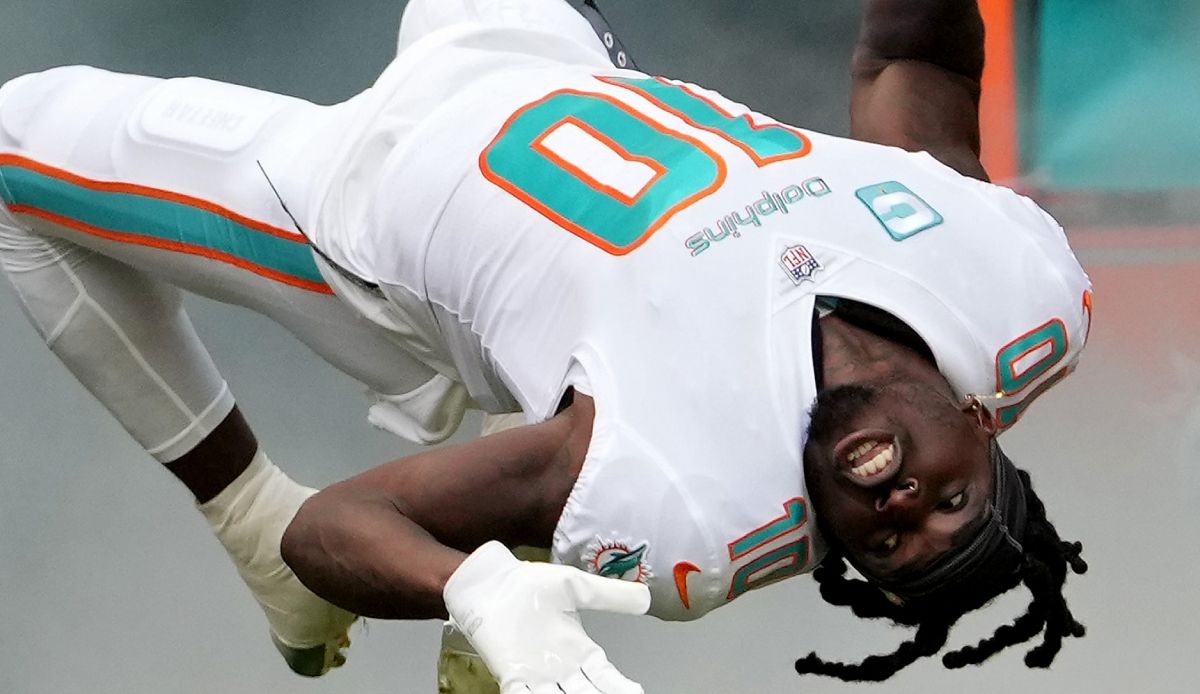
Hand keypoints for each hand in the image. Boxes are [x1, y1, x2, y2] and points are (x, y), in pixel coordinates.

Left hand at [444, 541, 650, 692]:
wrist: (492, 585)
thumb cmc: (530, 586)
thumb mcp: (575, 586)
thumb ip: (610, 595)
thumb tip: (647, 598)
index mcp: (579, 651)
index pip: (606, 678)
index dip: (621, 688)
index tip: (636, 692)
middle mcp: (561, 669)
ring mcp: (536, 676)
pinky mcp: (512, 677)